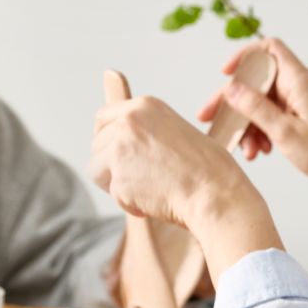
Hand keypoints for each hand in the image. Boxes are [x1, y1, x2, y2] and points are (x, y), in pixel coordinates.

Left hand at [90, 92, 282, 283]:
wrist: (213, 191)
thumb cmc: (204, 168)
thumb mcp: (174, 131)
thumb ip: (145, 131)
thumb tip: (119, 141)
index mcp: (144, 106)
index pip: (103, 117)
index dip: (104, 138)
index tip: (111, 152)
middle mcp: (128, 121)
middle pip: (96, 144)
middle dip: (109, 164)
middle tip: (136, 178)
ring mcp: (120, 148)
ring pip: (94, 169)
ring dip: (115, 183)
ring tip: (146, 189)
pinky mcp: (118, 176)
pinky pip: (111, 193)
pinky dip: (127, 201)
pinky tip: (152, 199)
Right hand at [197, 38, 307, 193]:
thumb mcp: (285, 133)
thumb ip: (256, 108)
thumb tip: (231, 88)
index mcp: (299, 81)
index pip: (269, 49)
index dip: (244, 57)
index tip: (224, 74)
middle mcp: (302, 86)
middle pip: (260, 82)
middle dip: (235, 103)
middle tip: (213, 122)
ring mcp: (304, 101)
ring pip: (265, 103)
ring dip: (250, 125)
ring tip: (248, 151)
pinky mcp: (305, 117)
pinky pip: (276, 116)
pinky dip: (264, 131)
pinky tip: (261, 151)